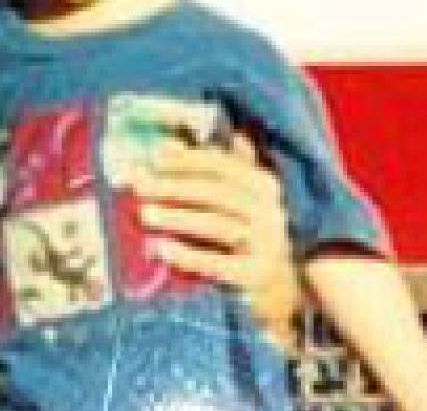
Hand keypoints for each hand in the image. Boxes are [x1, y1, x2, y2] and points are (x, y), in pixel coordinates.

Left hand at [136, 134, 301, 344]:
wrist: (289, 291)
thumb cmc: (260, 237)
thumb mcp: (250, 199)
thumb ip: (230, 166)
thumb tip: (194, 136)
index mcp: (264, 185)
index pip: (221, 165)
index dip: (187, 159)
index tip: (153, 157)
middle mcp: (269, 210)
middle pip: (215, 192)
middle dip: (173, 186)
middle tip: (137, 186)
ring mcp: (266, 244)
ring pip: (217, 225)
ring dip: (178, 217)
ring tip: (145, 214)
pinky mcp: (256, 275)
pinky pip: (218, 264)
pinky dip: (189, 256)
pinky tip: (162, 249)